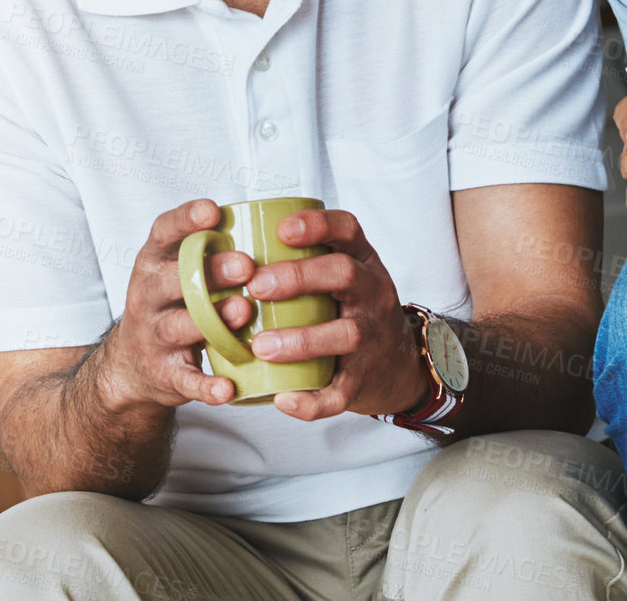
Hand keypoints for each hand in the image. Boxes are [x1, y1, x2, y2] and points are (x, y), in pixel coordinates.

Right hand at [103, 198, 259, 409]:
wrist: (132, 365)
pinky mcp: (163, 373)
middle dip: (209, 271)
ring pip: (178, 326)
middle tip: (246, 266)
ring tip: (243, 311)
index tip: (212, 211)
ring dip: (212, 320)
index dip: (184, 220)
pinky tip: (227, 388)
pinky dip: (205, 386)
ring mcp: (153, 336)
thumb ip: (212, 252)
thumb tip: (274, 229)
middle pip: (173, 280)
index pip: (162, 233)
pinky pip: (185, 379)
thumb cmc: (174, 305)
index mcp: (154, 263)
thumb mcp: (180, 272)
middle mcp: (147, 295)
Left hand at [241, 207, 428, 420]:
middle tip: (256, 285)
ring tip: (261, 346)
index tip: (282, 229)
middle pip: (344, 274)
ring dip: (301, 340)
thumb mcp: (342, 275)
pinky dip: (312, 401)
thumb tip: (229, 250)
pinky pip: (340, 393)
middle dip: (299, 277)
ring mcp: (371, 337)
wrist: (397, 365)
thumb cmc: (351, 310)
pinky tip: (282, 400)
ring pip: (344, 334)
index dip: (318, 226)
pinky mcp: (364, 380)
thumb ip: (303, 260)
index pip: (347, 230)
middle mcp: (372, 294)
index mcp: (362, 262)